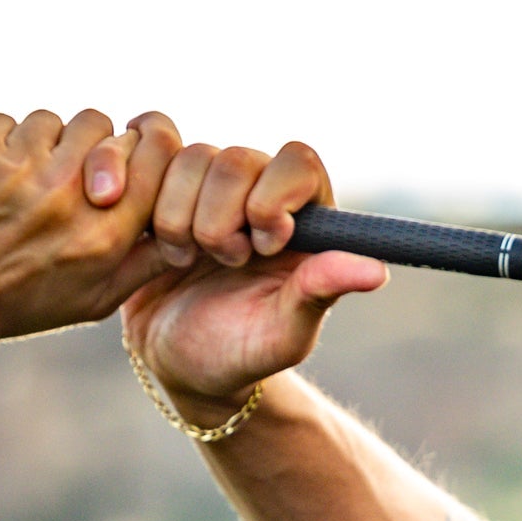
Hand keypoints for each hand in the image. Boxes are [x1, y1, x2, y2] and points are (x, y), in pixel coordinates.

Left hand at [0, 110, 181, 343]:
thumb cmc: (14, 304)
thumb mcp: (91, 301)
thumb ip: (141, 266)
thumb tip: (182, 235)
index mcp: (104, 236)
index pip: (155, 154)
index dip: (142, 147)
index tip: (125, 157)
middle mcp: (68, 199)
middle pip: (101, 125)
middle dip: (86, 142)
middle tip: (66, 167)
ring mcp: (20, 171)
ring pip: (51, 120)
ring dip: (40, 143)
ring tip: (20, 179)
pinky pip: (4, 121)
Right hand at [98, 136, 385, 421]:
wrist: (177, 363)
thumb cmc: (240, 356)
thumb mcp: (282, 335)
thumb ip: (321, 293)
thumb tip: (375, 271)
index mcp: (305, 219)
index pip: (299, 162)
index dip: (275, 195)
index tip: (264, 244)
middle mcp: (259, 192)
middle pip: (237, 157)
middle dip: (220, 217)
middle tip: (226, 264)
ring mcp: (208, 188)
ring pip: (189, 157)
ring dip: (180, 217)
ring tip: (187, 263)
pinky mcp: (163, 190)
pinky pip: (148, 162)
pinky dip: (145, 205)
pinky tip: (157, 249)